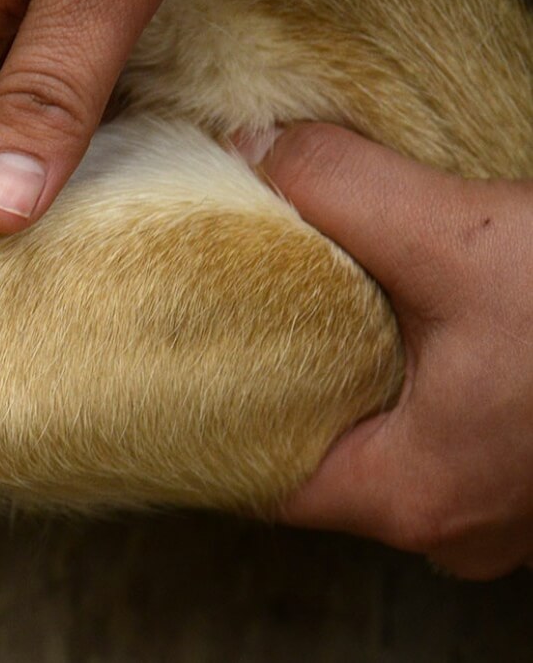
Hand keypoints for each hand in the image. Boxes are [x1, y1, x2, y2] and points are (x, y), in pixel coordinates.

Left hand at [250, 124, 532, 578]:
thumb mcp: (466, 240)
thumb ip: (344, 193)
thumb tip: (252, 150)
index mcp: (412, 495)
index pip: (258, 472)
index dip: (209, 409)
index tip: (176, 351)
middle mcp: (452, 523)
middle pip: (319, 451)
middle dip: (277, 379)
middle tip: (229, 309)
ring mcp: (500, 505)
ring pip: (384, 439)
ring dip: (350, 374)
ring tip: (301, 304)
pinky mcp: (531, 469)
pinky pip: (440, 429)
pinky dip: (409, 378)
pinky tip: (394, 320)